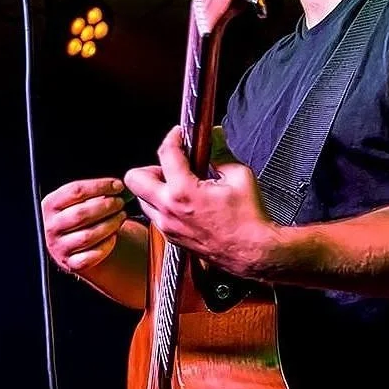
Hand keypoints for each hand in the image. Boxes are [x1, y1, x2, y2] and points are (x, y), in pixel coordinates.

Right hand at [41, 176, 128, 274]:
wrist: (75, 246)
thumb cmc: (81, 218)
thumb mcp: (79, 202)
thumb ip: (94, 193)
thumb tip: (117, 186)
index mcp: (50, 205)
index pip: (74, 191)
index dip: (100, 186)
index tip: (118, 185)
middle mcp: (51, 226)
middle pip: (81, 214)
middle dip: (107, 206)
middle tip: (121, 202)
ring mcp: (59, 246)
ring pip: (87, 236)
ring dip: (110, 224)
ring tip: (122, 216)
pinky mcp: (70, 263)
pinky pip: (91, 256)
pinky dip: (106, 246)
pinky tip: (114, 236)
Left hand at [124, 127, 277, 277]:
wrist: (253, 252)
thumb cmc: (249, 220)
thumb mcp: (240, 176)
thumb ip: (221, 153)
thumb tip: (214, 137)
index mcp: (184, 191)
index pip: (166, 153)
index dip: (173, 137)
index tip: (179, 135)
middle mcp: (169, 210)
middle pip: (134, 178)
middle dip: (152, 167)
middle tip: (172, 167)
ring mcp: (167, 226)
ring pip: (142, 199)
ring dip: (156, 189)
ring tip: (180, 187)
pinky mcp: (171, 238)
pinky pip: (156, 216)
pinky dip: (165, 206)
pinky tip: (186, 205)